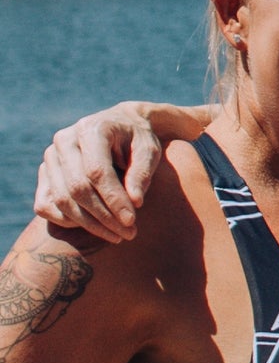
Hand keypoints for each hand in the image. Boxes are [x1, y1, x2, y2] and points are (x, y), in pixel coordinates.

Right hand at [35, 104, 167, 243]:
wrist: (120, 127)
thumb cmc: (137, 140)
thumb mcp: (149, 151)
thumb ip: (142, 174)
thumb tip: (135, 202)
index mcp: (90, 130)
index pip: (96, 172)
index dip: (113, 200)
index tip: (131, 221)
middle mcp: (64, 141)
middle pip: (77, 188)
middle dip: (104, 217)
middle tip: (129, 234)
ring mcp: (51, 158)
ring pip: (61, 200)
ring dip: (89, 224)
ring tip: (118, 236)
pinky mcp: (45, 174)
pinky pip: (46, 206)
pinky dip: (69, 221)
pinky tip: (96, 226)